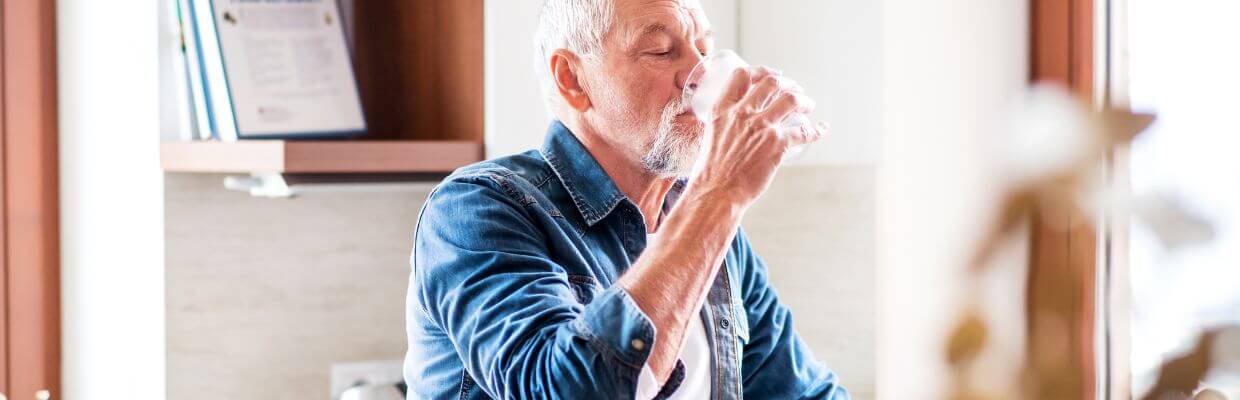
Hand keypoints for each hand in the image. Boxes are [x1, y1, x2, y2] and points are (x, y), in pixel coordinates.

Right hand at [687, 66, 826, 207]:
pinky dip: (816, 129)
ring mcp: (761, 128)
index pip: (742, 76)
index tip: (771, 76)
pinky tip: (821, 129)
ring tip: (808, 105)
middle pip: (772, 83)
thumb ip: (724, 124)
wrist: (716, 192)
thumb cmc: (711, 171)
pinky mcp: (777, 145)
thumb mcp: (711, 136)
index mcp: (722, 110)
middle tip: (795, 90)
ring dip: (804, 100)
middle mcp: (742, 113)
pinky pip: (804, 131)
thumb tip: (736, 123)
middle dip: (788, 83)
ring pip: (791, 100)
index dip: (760, 71)